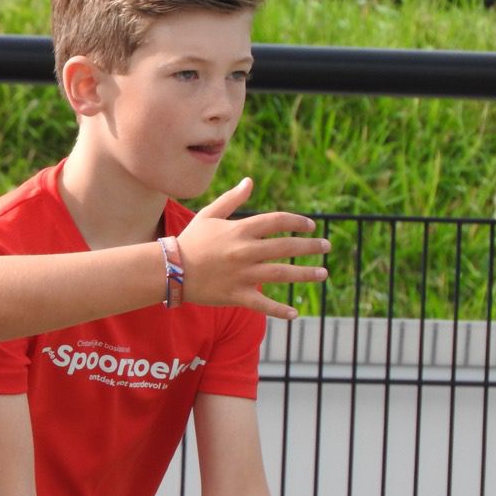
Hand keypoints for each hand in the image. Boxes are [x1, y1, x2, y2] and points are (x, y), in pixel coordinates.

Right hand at [175, 177, 328, 319]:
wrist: (169, 270)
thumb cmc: (189, 241)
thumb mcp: (209, 215)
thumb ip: (232, 199)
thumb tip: (250, 182)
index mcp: (240, 230)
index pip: (278, 222)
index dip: (298, 222)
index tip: (311, 226)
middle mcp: (245, 251)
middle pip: (286, 247)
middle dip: (310, 246)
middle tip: (326, 247)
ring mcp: (242, 275)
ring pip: (282, 274)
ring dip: (306, 274)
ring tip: (323, 273)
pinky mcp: (236, 295)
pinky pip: (263, 304)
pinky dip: (279, 310)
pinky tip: (295, 313)